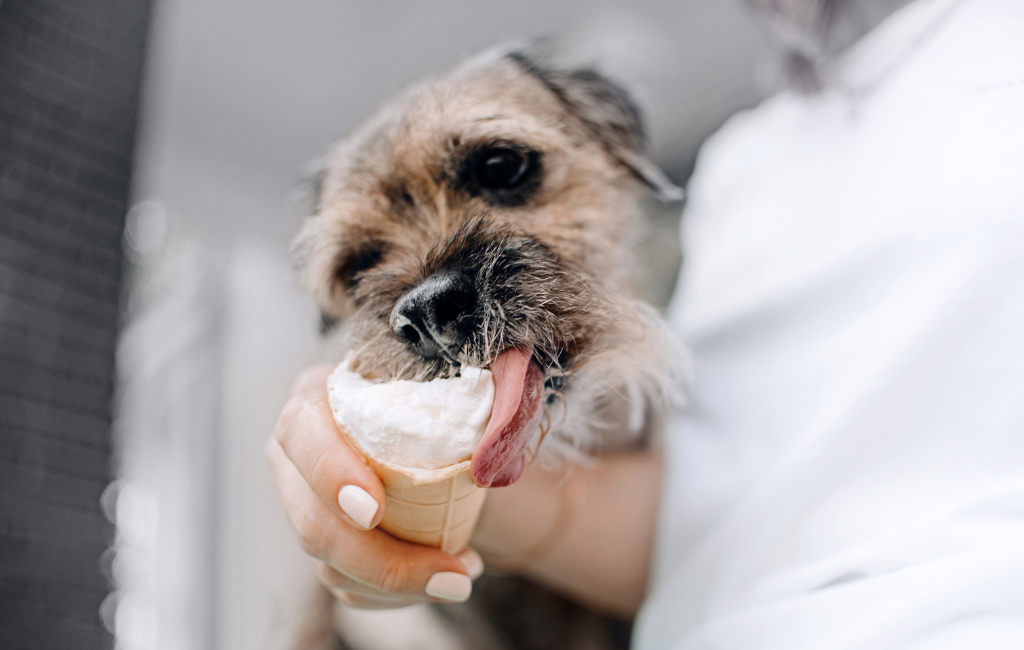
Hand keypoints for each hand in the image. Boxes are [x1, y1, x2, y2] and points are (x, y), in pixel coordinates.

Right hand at [266, 364, 482, 608]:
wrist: (439, 430)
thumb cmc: (442, 398)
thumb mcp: (455, 384)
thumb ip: (476, 402)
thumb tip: (492, 458)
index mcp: (317, 398)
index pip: (301, 432)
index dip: (330, 474)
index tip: (373, 511)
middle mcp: (298, 456)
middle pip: (314, 524)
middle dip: (383, 561)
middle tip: (451, 576)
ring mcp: (305, 506)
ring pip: (333, 566)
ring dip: (402, 584)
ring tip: (462, 576)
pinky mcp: (325, 547)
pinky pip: (351, 587)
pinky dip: (401, 592)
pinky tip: (443, 578)